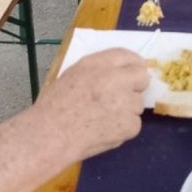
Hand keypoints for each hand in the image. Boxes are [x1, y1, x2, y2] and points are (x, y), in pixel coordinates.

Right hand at [35, 48, 149, 159]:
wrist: (50, 136)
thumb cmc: (54, 106)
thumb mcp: (73, 74)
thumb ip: (97, 70)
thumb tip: (118, 72)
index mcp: (97, 64)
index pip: (127, 56)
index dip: (132, 65)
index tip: (130, 73)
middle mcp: (115, 79)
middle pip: (141, 77)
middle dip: (135, 86)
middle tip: (120, 98)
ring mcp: (125, 103)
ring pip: (137, 104)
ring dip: (126, 110)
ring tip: (102, 118)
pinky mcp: (129, 125)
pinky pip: (134, 124)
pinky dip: (123, 128)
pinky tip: (104, 131)